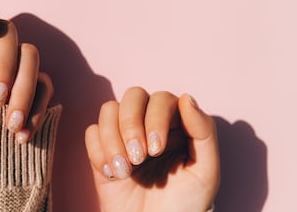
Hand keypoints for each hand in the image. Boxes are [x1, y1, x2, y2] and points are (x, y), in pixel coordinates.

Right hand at [85, 87, 219, 211]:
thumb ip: (204, 133)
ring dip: (113, 139)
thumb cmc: (183, 204)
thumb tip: (187, 98)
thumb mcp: (205, 172)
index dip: (156, 118)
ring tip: (124, 171)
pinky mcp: (103, 149)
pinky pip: (91, 132)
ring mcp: (124, 135)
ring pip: (109, 109)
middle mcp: (148, 124)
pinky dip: (99, 152)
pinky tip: (112, 174)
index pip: (162, 99)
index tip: (156, 150)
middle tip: (139, 157)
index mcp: (176, 125)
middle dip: (131, 124)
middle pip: (133, 95)